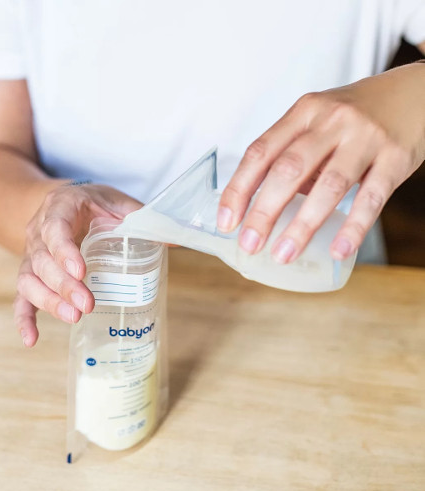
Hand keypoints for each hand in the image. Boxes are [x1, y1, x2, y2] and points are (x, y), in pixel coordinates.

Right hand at [14, 183, 141, 346]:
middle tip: (87, 305)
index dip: (65, 250)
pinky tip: (31, 339)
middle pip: (42, 260)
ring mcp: (31, 253)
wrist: (66, 202)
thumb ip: (143, 219)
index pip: (55, 228)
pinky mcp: (31, 273)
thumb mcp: (118, 202)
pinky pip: (21, 296)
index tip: (81, 271)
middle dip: (64, 285)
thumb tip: (177, 239)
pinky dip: (24, 318)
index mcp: (60, 207)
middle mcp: (38, 231)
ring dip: (48, 301)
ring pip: (29, 279)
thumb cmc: (95, 203)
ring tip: (73, 317)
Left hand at [218, 63, 424, 263]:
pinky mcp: (395, 158)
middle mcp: (331, 121)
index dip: (239, 189)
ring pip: (328, 186)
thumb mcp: (318, 121)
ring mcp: (365, 138)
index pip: (260, 152)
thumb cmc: (355, 115)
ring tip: (283, 254)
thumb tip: (265, 204)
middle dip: (263, 212)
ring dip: (302, 226)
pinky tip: (337, 250)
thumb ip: (292, 155)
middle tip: (249, 244)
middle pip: (288, 170)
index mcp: (303, 113)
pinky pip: (371, 198)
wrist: (415, 93)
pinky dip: (353, 228)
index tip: (226, 222)